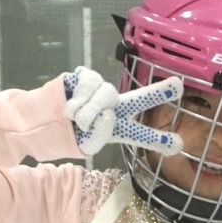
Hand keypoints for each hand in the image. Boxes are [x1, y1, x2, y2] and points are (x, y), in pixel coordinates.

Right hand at [63, 67, 182, 156]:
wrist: (42, 121)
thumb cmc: (68, 135)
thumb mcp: (86, 145)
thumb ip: (100, 134)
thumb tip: (108, 114)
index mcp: (118, 128)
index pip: (140, 133)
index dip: (158, 139)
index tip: (179, 145)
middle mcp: (115, 106)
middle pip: (139, 98)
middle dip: (158, 92)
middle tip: (178, 86)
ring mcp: (101, 89)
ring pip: (106, 96)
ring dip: (90, 112)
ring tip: (78, 121)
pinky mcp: (86, 76)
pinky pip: (89, 85)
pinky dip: (78, 100)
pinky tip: (70, 107)